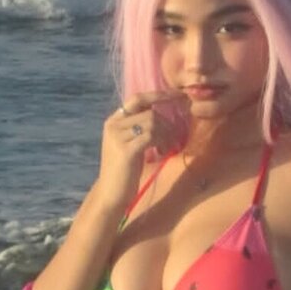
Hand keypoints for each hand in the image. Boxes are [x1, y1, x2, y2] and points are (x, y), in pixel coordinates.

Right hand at [95, 91, 186, 211]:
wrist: (111, 194)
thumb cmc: (124, 171)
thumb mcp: (131, 144)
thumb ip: (141, 127)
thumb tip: (164, 114)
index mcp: (113, 120)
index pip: (138, 98)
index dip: (160, 95)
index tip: (180, 96)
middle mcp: (113, 125)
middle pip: (150, 112)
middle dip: (167, 125)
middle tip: (173, 140)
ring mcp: (117, 136)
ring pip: (153, 123)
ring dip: (166, 136)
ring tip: (167, 149)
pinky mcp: (126, 150)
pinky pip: (152, 136)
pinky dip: (163, 143)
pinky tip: (162, 154)